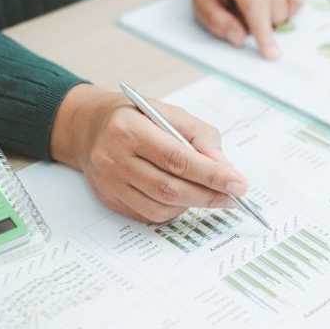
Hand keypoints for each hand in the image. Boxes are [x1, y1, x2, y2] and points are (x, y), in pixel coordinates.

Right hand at [51, 84, 247, 223]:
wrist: (90, 127)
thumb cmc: (138, 117)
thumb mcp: (171, 113)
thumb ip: (201, 137)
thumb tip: (225, 168)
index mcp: (130, 129)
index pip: (177, 159)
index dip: (211, 175)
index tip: (239, 184)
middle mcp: (114, 158)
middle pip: (169, 188)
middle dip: (208, 195)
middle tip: (234, 196)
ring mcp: (110, 182)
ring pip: (160, 206)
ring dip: (193, 204)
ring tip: (212, 194)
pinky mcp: (110, 199)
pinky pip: (149, 214)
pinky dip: (174, 210)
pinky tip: (186, 198)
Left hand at [192, 0, 303, 59]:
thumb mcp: (202, 5)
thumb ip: (218, 23)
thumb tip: (240, 39)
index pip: (254, 5)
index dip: (262, 31)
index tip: (271, 55)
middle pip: (272, 12)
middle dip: (258, 25)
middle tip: (240, 16)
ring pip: (285, 11)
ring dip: (270, 19)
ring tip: (252, 8)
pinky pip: (296, 3)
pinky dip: (285, 11)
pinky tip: (269, 4)